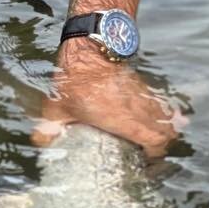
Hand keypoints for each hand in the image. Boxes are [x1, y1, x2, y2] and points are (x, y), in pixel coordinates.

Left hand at [34, 39, 185, 157]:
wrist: (88, 48)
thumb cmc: (74, 80)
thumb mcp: (57, 107)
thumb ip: (48, 128)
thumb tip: (40, 143)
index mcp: (123, 120)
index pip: (155, 140)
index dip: (155, 153)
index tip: (145, 160)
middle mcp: (138, 108)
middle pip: (168, 130)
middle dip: (163, 144)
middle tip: (149, 152)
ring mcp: (143, 94)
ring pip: (167, 115)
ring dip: (163, 127)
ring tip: (150, 138)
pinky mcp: (141, 84)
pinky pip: (159, 101)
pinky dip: (159, 111)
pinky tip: (148, 117)